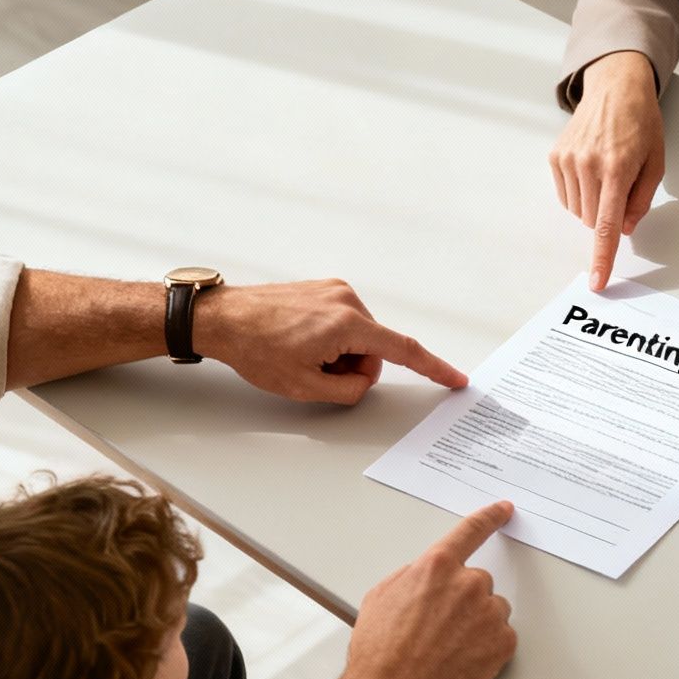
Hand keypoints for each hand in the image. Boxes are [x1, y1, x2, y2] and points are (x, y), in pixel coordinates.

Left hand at [197, 280, 466, 405]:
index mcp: (348, 324)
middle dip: (353, 367)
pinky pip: (343, 322)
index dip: (434, 369)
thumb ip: (348, 391)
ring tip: (301, 353)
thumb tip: (363, 382)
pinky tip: (300, 340)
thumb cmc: (255, 348)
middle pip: (375, 348)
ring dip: (339, 353)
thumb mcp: (305, 387)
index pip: (404, 350)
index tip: (455, 378)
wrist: (222, 318)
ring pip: (359, 337)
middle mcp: (348, 300)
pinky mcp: (324, 288)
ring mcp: (336, 290)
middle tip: (314, 371)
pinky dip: (330, 338)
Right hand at [345, 501, 518, 678]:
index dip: (489, 518)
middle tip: (439, 629)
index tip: (504, 510)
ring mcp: (488, 613)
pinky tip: (462, 661)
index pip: (470, 531)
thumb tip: (426, 576)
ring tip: (447, 649)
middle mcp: (467, 584)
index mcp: (436, 567)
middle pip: (478, 582)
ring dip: (477, 624)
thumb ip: (411, 576)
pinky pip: (501, 637)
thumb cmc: (379, 652)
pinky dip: (487, 647)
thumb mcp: (380, 598)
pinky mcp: (503, 643)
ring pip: (491, 610)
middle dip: (463, 601)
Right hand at [549, 51, 664, 290]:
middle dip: (608, 215)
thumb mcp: (656, 162)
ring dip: (593, 204)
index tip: (597, 281)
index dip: (603, 257)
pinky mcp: (555, 156)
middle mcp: (587, 165)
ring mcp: (567, 160)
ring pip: (577, 211)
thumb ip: (641, 200)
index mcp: (617, 169)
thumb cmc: (641, 124)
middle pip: (592, 220)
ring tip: (606, 172)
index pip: (606, 225)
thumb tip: (625, 229)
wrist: (615, 88)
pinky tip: (591, 169)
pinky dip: (580, 193)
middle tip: (621, 185)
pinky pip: (566, 196)